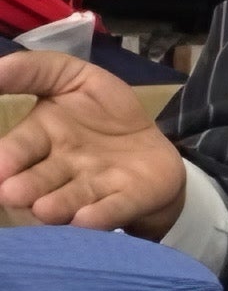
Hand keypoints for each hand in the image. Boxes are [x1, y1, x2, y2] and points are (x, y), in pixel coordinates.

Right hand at [0, 51, 185, 234]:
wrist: (149, 145)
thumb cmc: (103, 112)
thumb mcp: (71, 78)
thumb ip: (33, 70)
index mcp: (42, 138)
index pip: (19, 148)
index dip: (8, 157)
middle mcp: (62, 170)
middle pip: (40, 179)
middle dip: (26, 186)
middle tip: (11, 192)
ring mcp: (95, 187)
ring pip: (72, 198)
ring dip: (58, 205)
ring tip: (44, 210)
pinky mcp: (127, 199)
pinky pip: (114, 208)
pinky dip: (101, 215)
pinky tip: (87, 220)